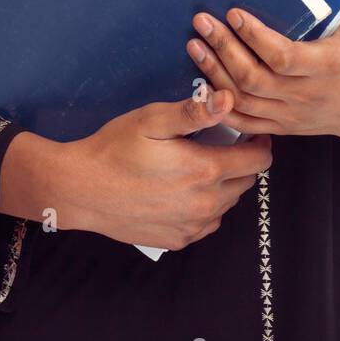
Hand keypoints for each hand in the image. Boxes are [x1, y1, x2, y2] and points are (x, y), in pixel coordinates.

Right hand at [3, 85, 272, 251]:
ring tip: (199, 165)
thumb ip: (194, 112)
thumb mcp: (153, 121)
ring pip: (228, 203)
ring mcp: (192, 227)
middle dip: (241, 161)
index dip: (259, 142)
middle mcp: (206, 205)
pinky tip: (183, 190)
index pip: (259, 161)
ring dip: (224, 185)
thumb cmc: (115, 149)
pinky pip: (207, 223)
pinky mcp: (177, 240)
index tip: (247, 131)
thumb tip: (228, 100)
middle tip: (218, 144)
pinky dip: (205, 206)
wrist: (80, 190)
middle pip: (246, 182)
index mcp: (206, 171)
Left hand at [185, 5, 339, 145]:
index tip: (234, 13)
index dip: (254, 36)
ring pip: (244, 100)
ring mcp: (294, 114)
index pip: (282, 55)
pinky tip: (203, 82)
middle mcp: (308, 94)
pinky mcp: (284, 127)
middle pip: (254, 78)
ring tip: (195, 45)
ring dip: (214, 72)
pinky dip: (221, 104)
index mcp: (328, 66)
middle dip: (223, 49)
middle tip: (202, 22)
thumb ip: (326, 1)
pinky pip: (246, 121)